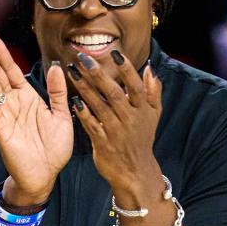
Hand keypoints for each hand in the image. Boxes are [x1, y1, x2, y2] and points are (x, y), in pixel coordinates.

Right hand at [0, 29, 72, 201]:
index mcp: (28, 98)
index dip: (1, 53)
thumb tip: (56, 66)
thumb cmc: (54, 150)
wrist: (45, 176)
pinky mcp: (0, 127)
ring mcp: (5, 114)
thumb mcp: (62, 117)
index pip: (11, 70)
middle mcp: (13, 102)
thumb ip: (58, 92)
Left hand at [69, 50, 161, 195]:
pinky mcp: (103, 143)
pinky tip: (73, 100)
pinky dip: (83, 114)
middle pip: (114, 93)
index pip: (136, 86)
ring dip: (85, 88)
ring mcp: (116, 132)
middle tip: (83, 58)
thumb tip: (150, 68)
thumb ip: (153, 91)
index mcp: (143, 110)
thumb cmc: (142, 138)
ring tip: (72, 72)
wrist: (135, 171)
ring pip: (100, 106)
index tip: (115, 54)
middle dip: (99, 74)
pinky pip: (91, 126)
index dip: (127, 70)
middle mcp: (130, 119)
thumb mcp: (154, 115)